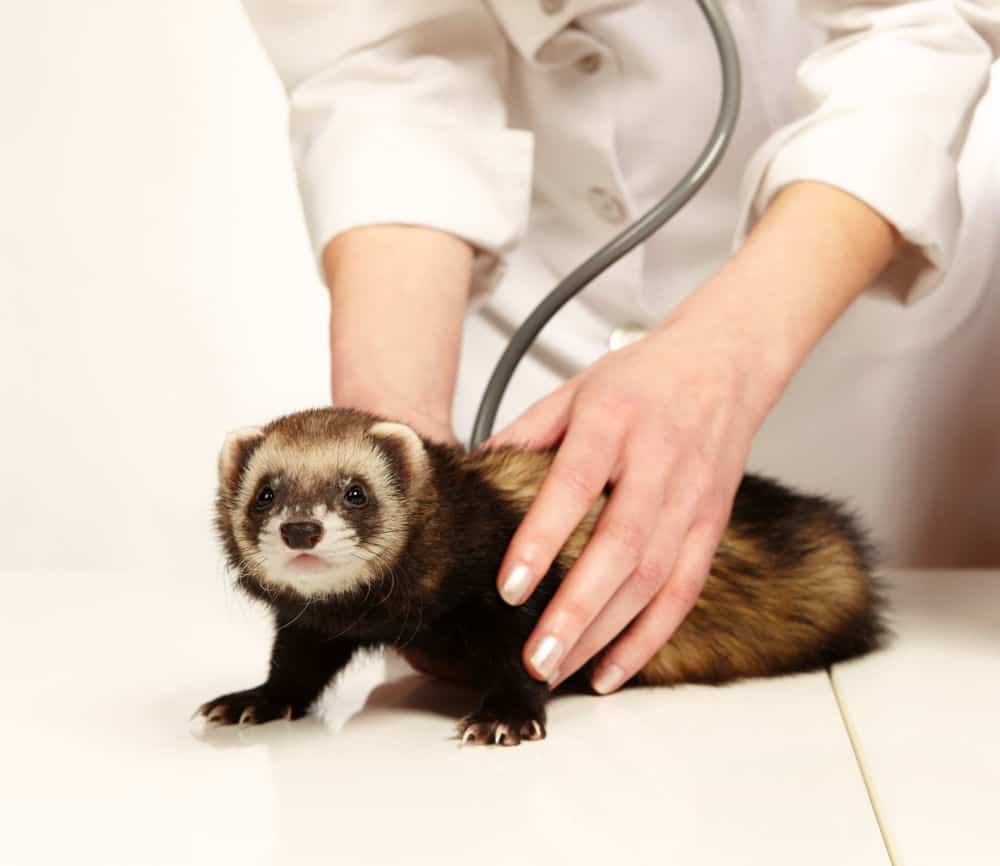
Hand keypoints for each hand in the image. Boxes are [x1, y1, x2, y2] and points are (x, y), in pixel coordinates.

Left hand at [486, 305, 785, 693]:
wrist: (723, 365)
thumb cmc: (641, 379)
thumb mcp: (573, 390)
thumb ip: (524, 435)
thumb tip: (475, 481)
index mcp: (614, 421)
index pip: (576, 485)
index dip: (542, 538)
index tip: (510, 587)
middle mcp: (658, 462)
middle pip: (621, 548)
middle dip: (576, 611)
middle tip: (534, 657)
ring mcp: (692, 499)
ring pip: (652, 580)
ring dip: (604, 635)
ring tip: (556, 669)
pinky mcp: (711, 527)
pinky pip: (683, 593)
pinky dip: (648, 639)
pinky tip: (609, 670)